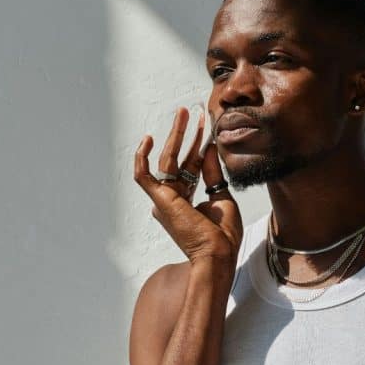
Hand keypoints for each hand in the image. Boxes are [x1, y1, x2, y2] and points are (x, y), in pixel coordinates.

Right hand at [133, 106, 242, 265]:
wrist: (219, 253)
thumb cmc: (223, 235)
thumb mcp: (222, 196)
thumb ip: (211, 172)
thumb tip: (208, 147)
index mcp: (186, 201)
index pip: (191, 165)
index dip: (198, 145)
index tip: (207, 126)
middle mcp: (172, 199)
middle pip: (179, 159)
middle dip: (186, 134)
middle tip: (191, 112)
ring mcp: (164, 200)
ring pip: (167, 160)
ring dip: (175, 135)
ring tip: (183, 113)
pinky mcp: (160, 200)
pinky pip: (143, 176)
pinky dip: (142, 158)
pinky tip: (147, 139)